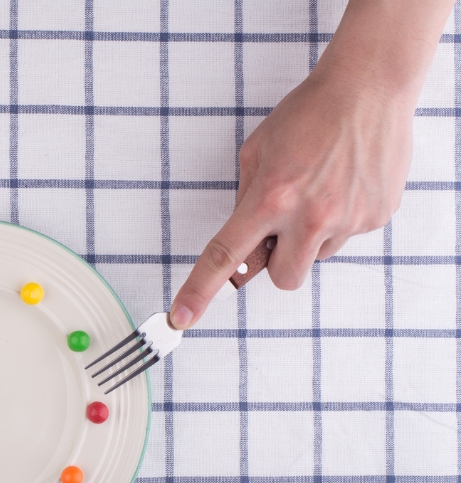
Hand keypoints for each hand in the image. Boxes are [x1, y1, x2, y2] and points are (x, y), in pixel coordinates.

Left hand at [169, 66, 411, 328]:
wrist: (369, 87)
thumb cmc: (308, 114)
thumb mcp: (256, 152)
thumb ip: (246, 199)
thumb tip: (245, 242)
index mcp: (270, 198)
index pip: (225, 257)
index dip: (199, 291)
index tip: (181, 318)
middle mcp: (310, 216)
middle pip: (283, 278)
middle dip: (277, 261)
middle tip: (282, 227)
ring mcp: (348, 219)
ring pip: (316, 257)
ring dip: (310, 237)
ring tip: (320, 189)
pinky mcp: (377, 216)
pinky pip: (347, 236)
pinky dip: (341, 218)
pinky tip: (344, 182)